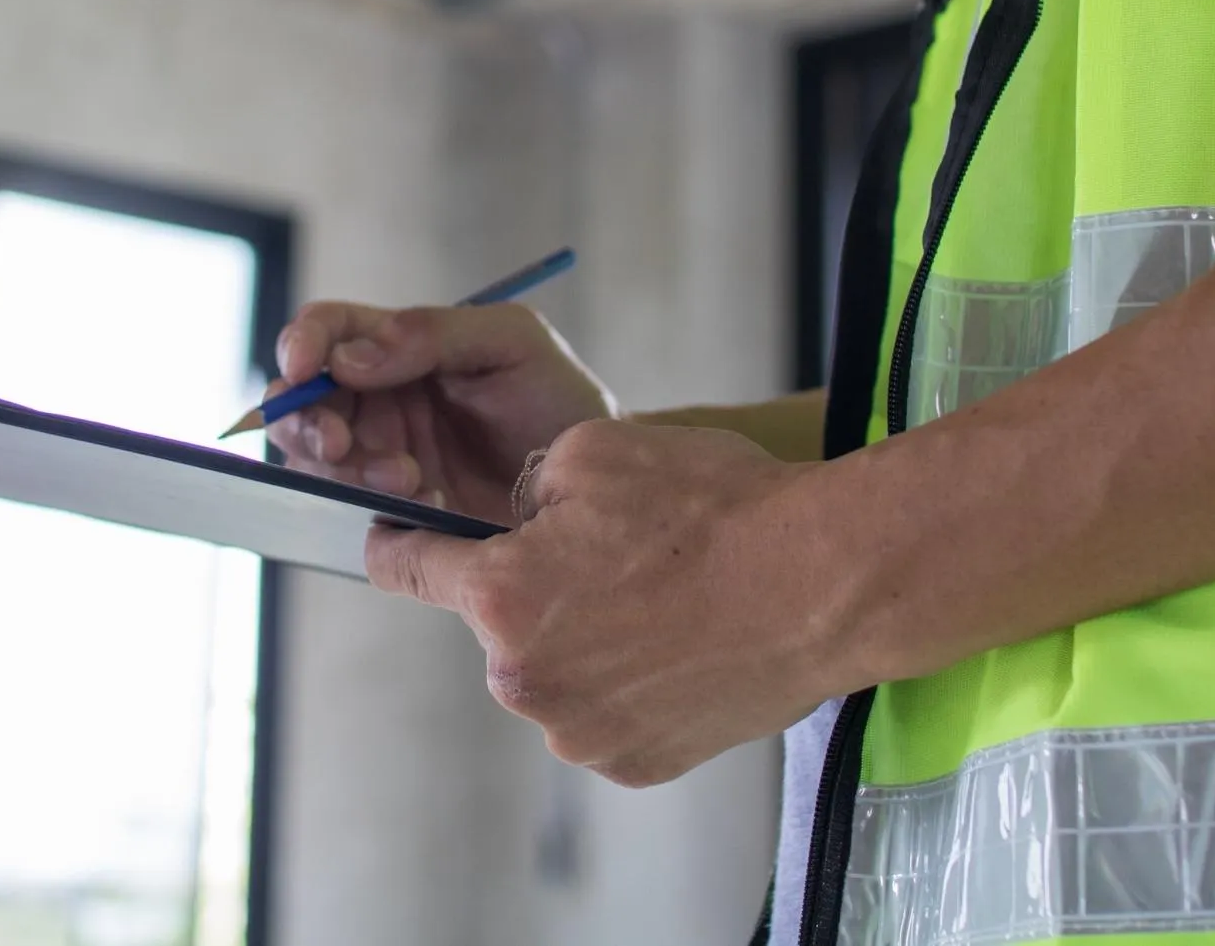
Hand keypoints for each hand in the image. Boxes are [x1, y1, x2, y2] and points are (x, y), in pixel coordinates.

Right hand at [269, 301, 617, 523]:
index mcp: (398, 345)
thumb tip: (348, 356)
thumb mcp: (510, 342)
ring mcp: (380, 454)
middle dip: (311, 422)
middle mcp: (378, 397)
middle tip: (345, 444)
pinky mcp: (393, 509)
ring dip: (347, 468)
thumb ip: (432, 333)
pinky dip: (372, 506)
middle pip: (303, 400)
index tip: (304, 369)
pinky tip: (423, 502)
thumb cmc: (558, 398)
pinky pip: (350, 506)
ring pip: (317, 458)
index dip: (302, 344)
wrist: (597, 482)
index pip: (327, 330)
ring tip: (409, 478)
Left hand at [367, 419, 841, 785]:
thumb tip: (516, 519)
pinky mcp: (634, 763)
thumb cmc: (711, 509)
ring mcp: (580, 732)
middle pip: (494, 621)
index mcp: (500, 596)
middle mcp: (523, 679)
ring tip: (656, 597)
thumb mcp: (592, 451)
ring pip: (549, 668)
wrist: (823, 582)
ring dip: (579, 636)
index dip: (396, 543)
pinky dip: (624, 679)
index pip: (406, 569)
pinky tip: (676, 642)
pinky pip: (600, 711)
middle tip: (605, 552)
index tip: (391, 538)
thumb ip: (524, 488)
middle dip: (529, 585)